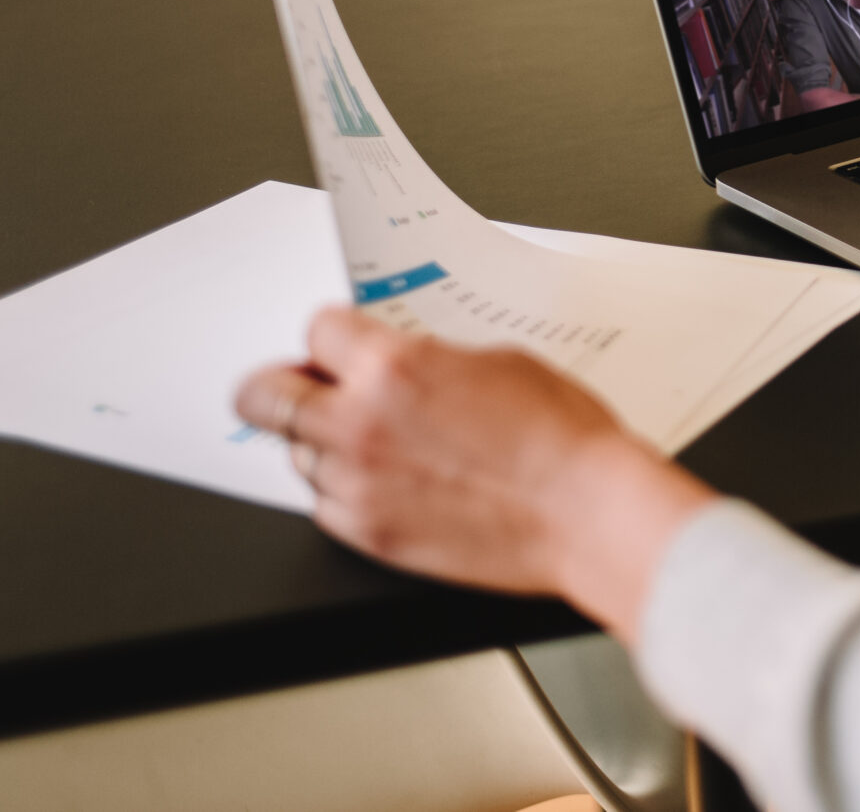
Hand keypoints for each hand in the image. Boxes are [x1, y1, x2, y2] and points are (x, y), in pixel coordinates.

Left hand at [235, 307, 714, 639]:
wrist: (588, 513)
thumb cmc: (561, 439)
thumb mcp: (500, 363)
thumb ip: (430, 361)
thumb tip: (401, 366)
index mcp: (394, 369)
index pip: (316, 331)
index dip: (333, 335)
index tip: (340, 344)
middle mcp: (360, 425)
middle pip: (263, 396)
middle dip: (280, 385)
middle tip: (303, 387)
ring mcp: (357, 485)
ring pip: (297, 453)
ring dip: (324, 441)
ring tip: (374, 442)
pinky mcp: (368, 535)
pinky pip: (324, 505)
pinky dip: (345, 490)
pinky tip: (391, 482)